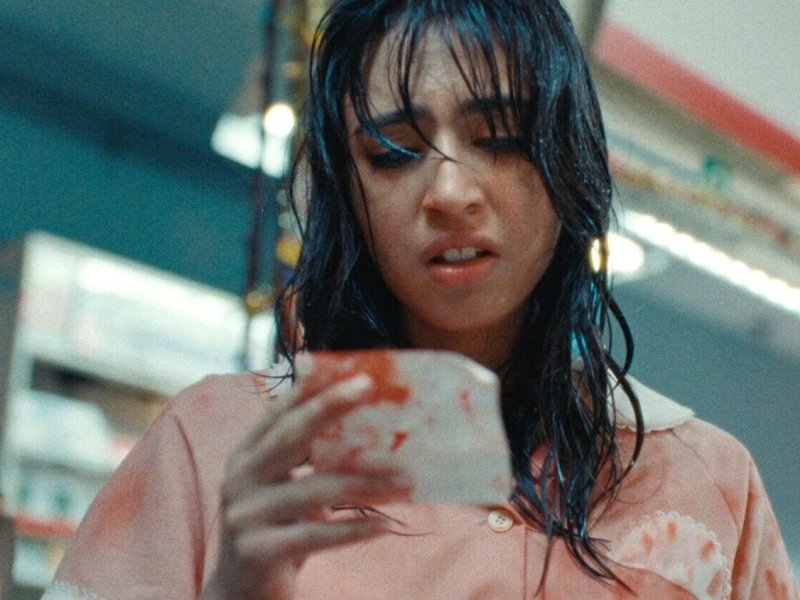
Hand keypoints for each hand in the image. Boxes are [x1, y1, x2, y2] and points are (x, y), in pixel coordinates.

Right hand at [200, 374, 408, 599]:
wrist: (238, 594)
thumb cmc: (274, 531)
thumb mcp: (284, 488)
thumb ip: (306, 458)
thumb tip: (364, 423)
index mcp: (245, 457)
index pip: (277, 414)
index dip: (309, 388)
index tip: (345, 367)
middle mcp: (239, 480)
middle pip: (289, 437)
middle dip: (329, 408)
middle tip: (368, 387)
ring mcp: (245, 516)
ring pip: (312, 491)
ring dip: (364, 482)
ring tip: (406, 479)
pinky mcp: (258, 551)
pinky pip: (315, 536)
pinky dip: (354, 529)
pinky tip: (385, 525)